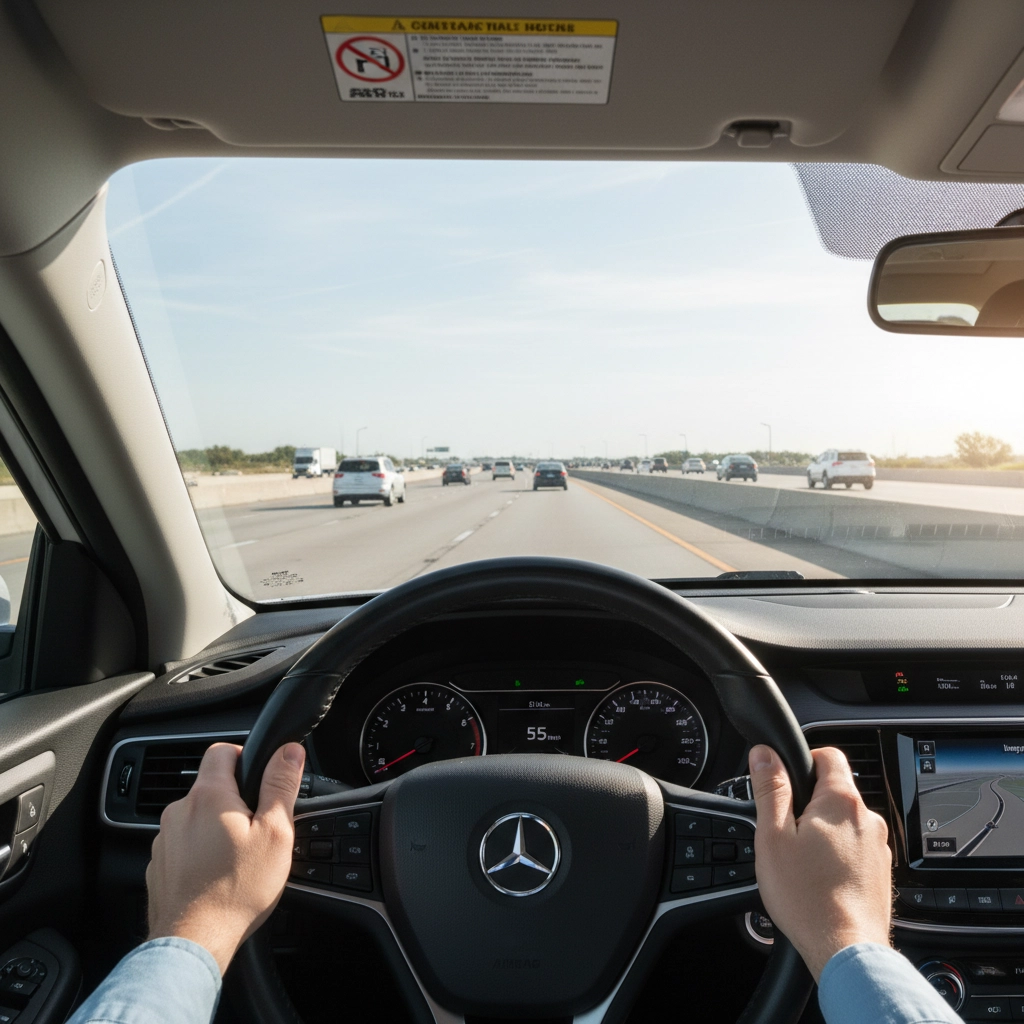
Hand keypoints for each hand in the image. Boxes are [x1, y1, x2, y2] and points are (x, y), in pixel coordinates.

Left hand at [146, 741, 304, 973]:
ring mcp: (164, 840)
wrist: (193, 943)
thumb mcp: (275, 833)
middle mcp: (179, 811)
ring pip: (196, 818)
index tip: (260, 777)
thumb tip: (288, 751)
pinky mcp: (158, 866)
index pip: (222, 750)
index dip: (244, 755)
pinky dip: (199, 852)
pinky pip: (183, 845)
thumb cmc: (237, 890)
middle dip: (234, 800)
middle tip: (257, 828)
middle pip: (210, 787)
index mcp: (209, 796)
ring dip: (215, 827)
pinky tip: (217, 875)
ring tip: (238, 857)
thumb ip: (281, 785)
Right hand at [749, 744, 891, 980]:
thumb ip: (770, 789)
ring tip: (802, 862)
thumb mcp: (773, 836)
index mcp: (840, 801)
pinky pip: (856, 849)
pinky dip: (838, 856)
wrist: (846, 950)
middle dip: (809, 804)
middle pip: (835, 791)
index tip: (786, 783)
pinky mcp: (882, 872)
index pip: (828, 754)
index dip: (803, 760)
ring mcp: (879, 847)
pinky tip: (820, 879)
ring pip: (845, 823)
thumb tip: (765, 754)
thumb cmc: (806, 897)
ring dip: (824, 832)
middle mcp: (868, 818)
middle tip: (786, 833)